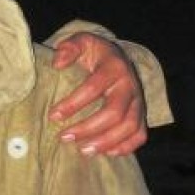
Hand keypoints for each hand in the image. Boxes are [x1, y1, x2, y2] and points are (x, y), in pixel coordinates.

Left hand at [48, 33, 146, 156]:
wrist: (116, 56)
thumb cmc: (94, 53)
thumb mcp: (82, 41)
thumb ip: (69, 47)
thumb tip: (57, 63)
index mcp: (114, 66)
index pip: (94, 87)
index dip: (73, 103)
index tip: (53, 116)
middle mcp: (130, 85)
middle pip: (114, 112)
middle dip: (88, 128)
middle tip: (64, 137)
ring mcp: (139, 101)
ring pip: (130, 127)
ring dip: (106, 142)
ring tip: (83, 150)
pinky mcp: (142, 114)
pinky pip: (140, 135)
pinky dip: (125, 147)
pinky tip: (105, 153)